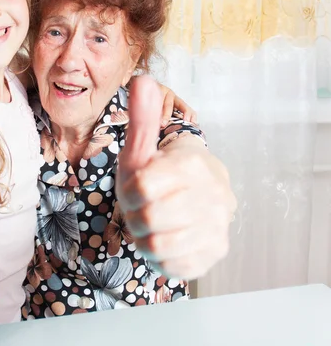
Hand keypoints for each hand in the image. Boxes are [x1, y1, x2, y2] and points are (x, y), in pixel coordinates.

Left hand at [116, 76, 235, 279]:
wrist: (193, 199)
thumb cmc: (160, 172)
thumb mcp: (144, 146)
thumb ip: (142, 117)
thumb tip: (142, 79)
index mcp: (192, 165)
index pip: (140, 187)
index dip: (128, 190)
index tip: (135, 186)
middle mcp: (212, 196)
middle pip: (147, 218)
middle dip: (134, 215)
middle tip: (142, 208)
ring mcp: (216, 227)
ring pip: (157, 246)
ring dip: (145, 238)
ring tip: (153, 223)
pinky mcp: (214, 253)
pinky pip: (173, 266)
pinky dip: (160, 257)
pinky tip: (166, 239)